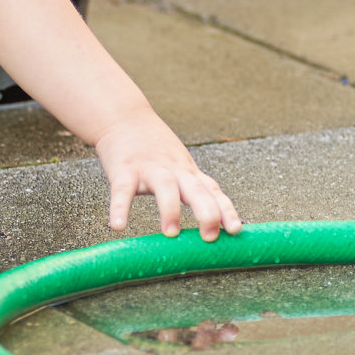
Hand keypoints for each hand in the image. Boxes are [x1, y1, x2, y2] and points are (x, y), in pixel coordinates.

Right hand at [94, 113, 241, 241]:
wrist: (123, 117)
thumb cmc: (153, 147)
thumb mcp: (179, 165)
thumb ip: (192, 190)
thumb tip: (212, 224)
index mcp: (188, 172)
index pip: (213, 191)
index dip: (226, 210)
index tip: (236, 230)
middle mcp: (173, 170)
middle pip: (196, 190)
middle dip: (207, 213)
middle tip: (210, 237)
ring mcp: (149, 168)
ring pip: (165, 187)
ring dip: (170, 210)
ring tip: (171, 232)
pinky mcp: (124, 169)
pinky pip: (123, 190)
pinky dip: (120, 208)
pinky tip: (118, 225)